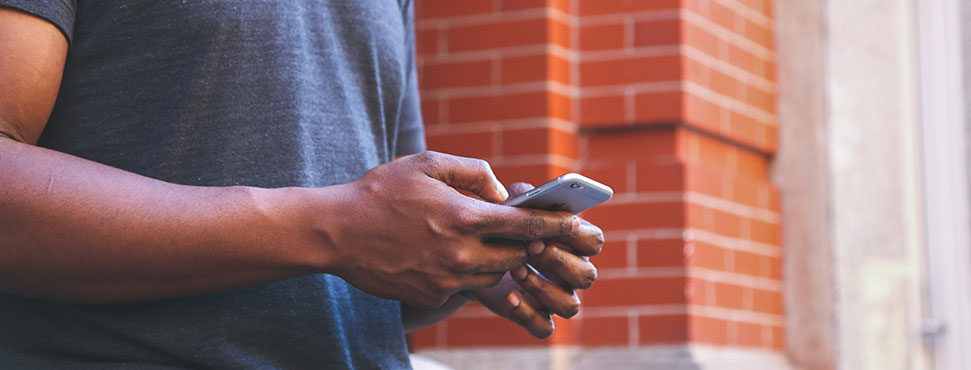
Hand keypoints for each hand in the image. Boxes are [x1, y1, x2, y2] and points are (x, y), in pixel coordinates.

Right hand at [323, 152, 579, 307]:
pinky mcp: (432, 295)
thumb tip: (501, 191)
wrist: (336, 232)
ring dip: (498, 260)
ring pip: (494, 276)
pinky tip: (448, 255)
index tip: (578, 225)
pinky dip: (468, 273)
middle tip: (527, 233)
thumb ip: (472, 171)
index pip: (525, 225)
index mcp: (463, 217)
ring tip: (484, 241)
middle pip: (516, 256)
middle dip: (525, 245)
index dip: (556, 226)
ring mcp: (446, 279)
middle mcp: (460, 253)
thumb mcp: (426, 162)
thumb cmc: (381, 191)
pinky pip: (465, 287)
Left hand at [469, 183, 603, 337]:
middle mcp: (571, 273)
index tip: (550, 226)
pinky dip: (528, 313)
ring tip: (516, 270)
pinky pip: (544, 327)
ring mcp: (556, 298)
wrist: (472, 257)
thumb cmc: (501, 227)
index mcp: (574, 243)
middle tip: (530, 246)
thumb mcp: (509, 207)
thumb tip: (528, 194)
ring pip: (569, 305)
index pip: (595, 241)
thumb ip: (522, 197)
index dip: (577, 236)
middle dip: (559, 260)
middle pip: (587, 276)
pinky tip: (509, 296)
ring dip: (544, 288)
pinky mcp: (536, 317)